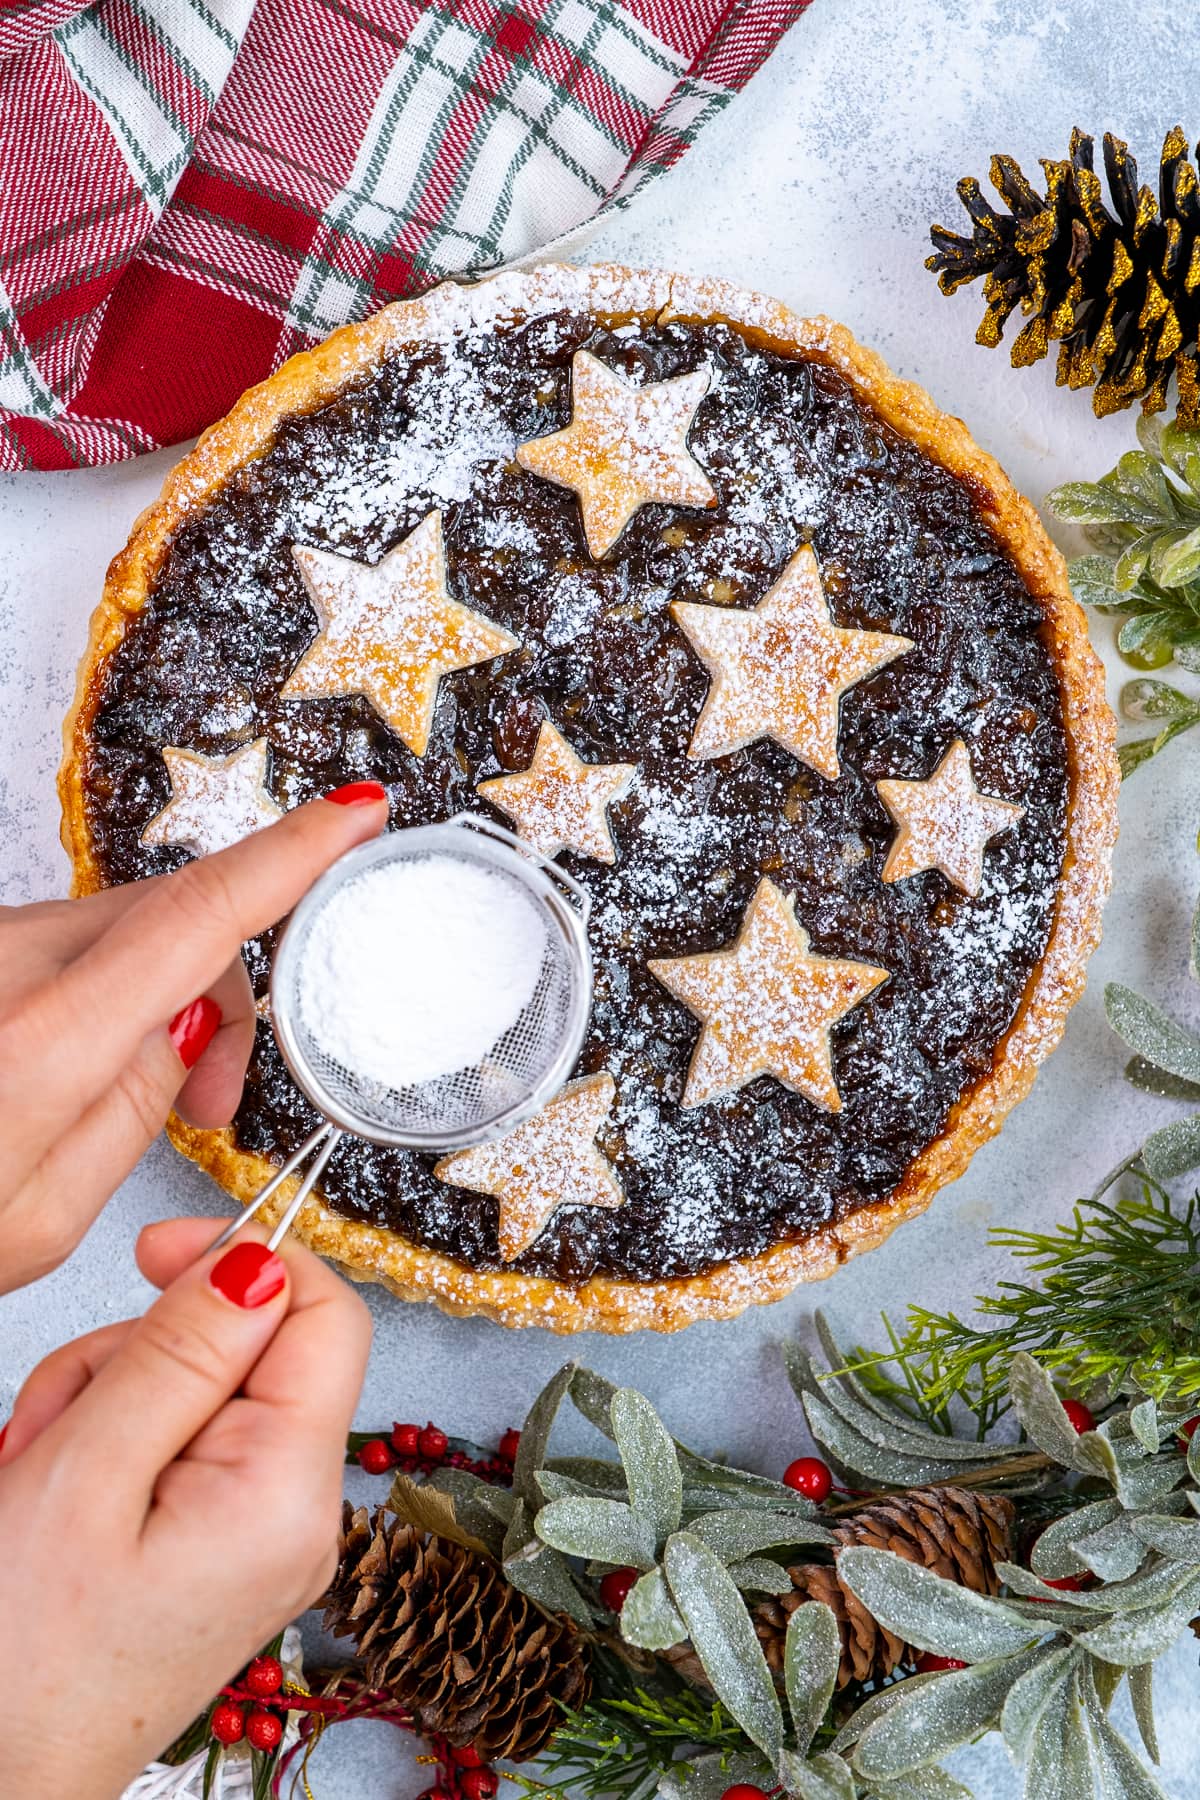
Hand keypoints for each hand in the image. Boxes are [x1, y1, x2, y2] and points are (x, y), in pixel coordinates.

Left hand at [0, 782, 387, 1294]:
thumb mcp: (34, 1220)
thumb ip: (131, 1110)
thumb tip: (186, 1025)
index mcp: (40, 1043)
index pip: (199, 915)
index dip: (294, 854)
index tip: (356, 810)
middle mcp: (6, 968)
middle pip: (171, 920)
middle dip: (225, 994)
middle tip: (213, 1107)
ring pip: (119, 934)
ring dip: (160, 998)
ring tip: (137, 1107)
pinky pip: (66, 949)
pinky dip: (103, 998)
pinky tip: (77, 1074)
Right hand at [0, 1215, 370, 1798]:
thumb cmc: (16, 1661)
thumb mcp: (85, 1476)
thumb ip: (182, 1354)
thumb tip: (262, 1259)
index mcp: (287, 1493)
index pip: (328, 1318)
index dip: (252, 1261)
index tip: (156, 1249)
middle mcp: (295, 1516)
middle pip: (248, 1352)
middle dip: (140, 1354)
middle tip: (59, 1416)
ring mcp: (256, 1538)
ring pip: (195, 1393)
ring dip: (105, 1401)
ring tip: (36, 1468)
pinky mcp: (211, 1552)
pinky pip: (174, 1451)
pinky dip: (104, 1448)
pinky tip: (50, 1496)